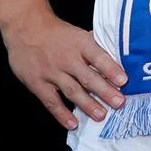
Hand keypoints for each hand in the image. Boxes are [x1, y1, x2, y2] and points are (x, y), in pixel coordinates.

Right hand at [1, 13, 127, 128]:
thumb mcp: (78, 34)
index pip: (99, 57)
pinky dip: (62, 114)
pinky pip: (51, 101)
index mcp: (81, 44)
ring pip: (73, 91)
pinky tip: (73, 124)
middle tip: (119, 103)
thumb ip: (94, 48)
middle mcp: (68, 58)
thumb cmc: (57, 32)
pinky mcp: (37, 83)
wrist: (26, 27)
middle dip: (105, 92)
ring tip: (101, 116)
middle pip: (89, 77)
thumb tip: (116, 59)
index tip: (124, 81)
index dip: (112, 69)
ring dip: (88, 105)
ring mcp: (52, 72)